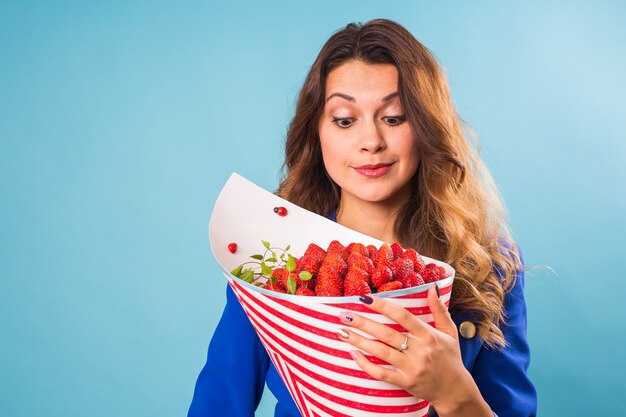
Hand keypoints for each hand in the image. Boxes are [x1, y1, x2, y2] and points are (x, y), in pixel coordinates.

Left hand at [336, 285, 490, 416]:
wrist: (455, 390)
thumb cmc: (450, 357)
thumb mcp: (449, 331)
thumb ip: (439, 309)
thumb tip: (432, 287)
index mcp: (428, 335)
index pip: (402, 316)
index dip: (382, 306)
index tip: (364, 298)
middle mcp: (419, 350)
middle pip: (386, 333)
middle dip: (363, 323)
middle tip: (343, 314)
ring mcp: (411, 367)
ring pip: (380, 352)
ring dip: (359, 341)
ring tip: (341, 331)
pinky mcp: (405, 382)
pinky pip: (381, 373)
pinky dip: (366, 364)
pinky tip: (353, 354)